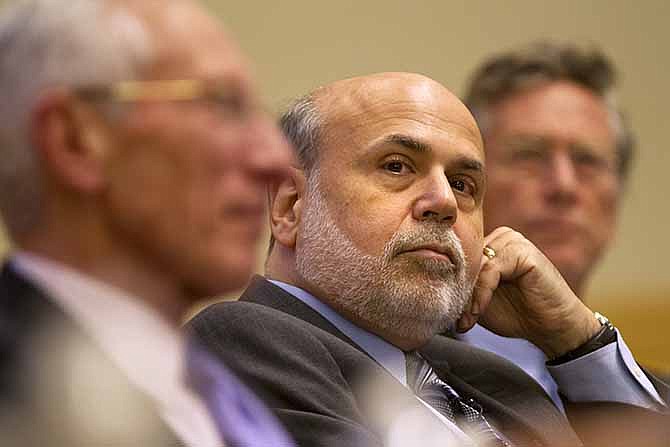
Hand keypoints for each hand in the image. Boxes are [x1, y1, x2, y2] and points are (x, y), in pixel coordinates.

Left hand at [456, 227, 600, 358]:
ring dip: (469, 296)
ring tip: (469, 319)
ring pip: (475, 266)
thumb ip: (463, 289)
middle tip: (458, 321)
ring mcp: (513, 241)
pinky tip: (479, 312)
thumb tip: (432, 288)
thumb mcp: (481, 301)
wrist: (553, 328)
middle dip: (459, 293)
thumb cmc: (518, 314)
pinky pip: (490, 270)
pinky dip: (481, 294)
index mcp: (489, 246)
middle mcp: (500, 238)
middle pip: (465, 261)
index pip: (458, 260)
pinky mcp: (523, 251)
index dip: (451, 287)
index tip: (450, 316)